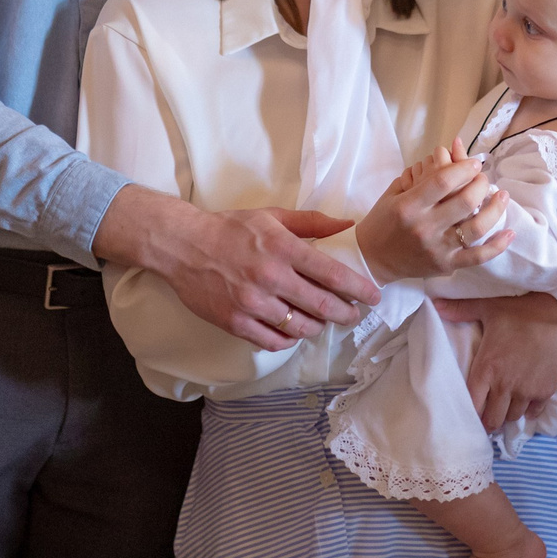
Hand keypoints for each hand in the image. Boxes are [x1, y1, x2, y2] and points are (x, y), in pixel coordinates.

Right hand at [94, 185, 377, 351]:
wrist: (182, 245)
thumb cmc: (230, 228)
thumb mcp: (272, 215)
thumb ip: (312, 222)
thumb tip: (348, 224)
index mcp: (283, 248)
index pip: (333, 275)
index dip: (359, 290)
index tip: (373, 297)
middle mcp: (270, 278)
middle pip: (322, 307)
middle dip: (346, 314)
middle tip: (353, 315)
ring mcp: (252, 303)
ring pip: (300, 328)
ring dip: (317, 327)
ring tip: (321, 321)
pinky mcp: (235, 322)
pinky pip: (273, 342)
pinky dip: (288, 340)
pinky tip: (292, 332)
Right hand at [352, 149, 511, 283]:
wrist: (372, 259)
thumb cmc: (383, 221)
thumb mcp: (395, 192)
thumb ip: (422, 174)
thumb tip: (451, 152)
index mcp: (409, 206)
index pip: (443, 181)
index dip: (464, 167)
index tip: (474, 162)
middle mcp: (424, 228)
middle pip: (465, 201)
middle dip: (481, 184)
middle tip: (483, 178)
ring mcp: (437, 249)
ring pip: (476, 228)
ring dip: (495, 209)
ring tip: (502, 196)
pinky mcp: (446, 265)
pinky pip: (478, 257)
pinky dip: (497, 246)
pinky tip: (509, 233)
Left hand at [436, 293, 556, 432]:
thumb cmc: (522, 312)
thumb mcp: (489, 307)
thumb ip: (460, 309)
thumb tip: (433, 303)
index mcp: (486, 369)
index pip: (472, 404)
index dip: (469, 412)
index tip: (468, 412)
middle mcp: (505, 386)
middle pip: (492, 419)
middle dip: (487, 419)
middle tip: (486, 413)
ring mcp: (526, 392)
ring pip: (512, 418)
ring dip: (506, 414)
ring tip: (504, 407)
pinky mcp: (545, 392)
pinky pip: (533, 413)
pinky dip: (528, 411)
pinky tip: (525, 404)